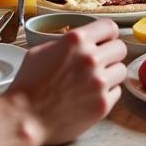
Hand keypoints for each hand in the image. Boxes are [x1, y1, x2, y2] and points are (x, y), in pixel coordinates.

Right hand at [6, 19, 126, 145]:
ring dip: (111, 73)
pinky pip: (117, 92)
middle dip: (111, 53)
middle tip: (102, 61)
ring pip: (121, 70)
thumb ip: (67, 43)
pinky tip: (92, 95)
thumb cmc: (28, 84)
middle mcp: (91, 58)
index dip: (108, 34)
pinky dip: (107, 93)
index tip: (105, 40)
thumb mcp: (41, 50)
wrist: (24, 118)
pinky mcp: (103, 105)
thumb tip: (81, 41)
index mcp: (76, 41)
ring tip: (95, 80)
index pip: (110, 27)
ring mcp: (99, 83)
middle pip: (120, 48)